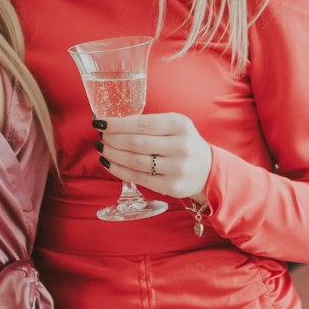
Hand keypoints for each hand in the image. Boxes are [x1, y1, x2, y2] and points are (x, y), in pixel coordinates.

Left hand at [96, 111, 212, 200]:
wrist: (207, 170)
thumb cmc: (183, 143)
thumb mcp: (174, 126)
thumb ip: (148, 124)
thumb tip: (111, 123)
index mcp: (180, 124)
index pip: (141, 124)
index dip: (116, 124)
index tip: (100, 123)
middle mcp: (180, 146)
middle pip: (135, 143)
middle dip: (112, 139)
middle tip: (101, 137)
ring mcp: (177, 168)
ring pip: (134, 161)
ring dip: (112, 155)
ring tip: (102, 149)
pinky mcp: (171, 186)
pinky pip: (138, 177)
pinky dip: (119, 170)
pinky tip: (109, 163)